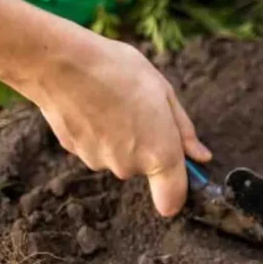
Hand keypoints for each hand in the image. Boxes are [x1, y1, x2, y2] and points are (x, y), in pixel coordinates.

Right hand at [11, 32, 211, 216]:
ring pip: (120, 155)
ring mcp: (100, 162)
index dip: (179, 193)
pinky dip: (98, 131)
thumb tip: (200, 157)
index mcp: (159, 154)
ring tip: (114, 101)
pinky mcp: (76, 154)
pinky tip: (93, 104)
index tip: (180, 174)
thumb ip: (184, 131)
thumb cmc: (119, 71)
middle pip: (146, 167)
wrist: (62, 63)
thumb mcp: (164, 92)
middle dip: (148, 144)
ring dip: (122, 136)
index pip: (172, 200)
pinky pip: (97, 147)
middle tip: (141, 108)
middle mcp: (130, 167)